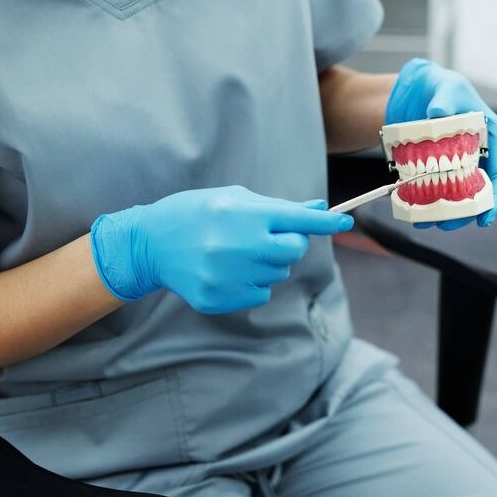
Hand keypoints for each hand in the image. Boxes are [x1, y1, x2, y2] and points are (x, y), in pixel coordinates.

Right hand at [90, 186, 352, 312]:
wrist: (151, 243)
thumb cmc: (197, 214)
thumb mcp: (234, 199)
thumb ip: (278, 208)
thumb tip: (317, 210)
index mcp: (245, 214)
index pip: (297, 220)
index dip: (325, 223)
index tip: (345, 222)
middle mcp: (240, 245)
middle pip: (292, 251)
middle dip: (288, 244)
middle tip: (266, 238)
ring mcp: (229, 274)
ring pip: (277, 275)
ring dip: (266, 265)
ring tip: (235, 253)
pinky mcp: (220, 297)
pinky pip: (259, 294)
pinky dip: (251, 284)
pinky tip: (226, 271)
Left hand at [385, 58, 496, 229]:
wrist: (412, 91)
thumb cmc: (438, 86)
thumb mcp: (445, 86)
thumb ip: (445, 98)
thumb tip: (439, 114)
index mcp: (493, 138)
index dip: (495, 199)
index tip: (483, 218)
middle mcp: (480, 155)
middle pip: (479, 193)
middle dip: (464, 213)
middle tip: (445, 224)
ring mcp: (459, 165)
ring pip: (458, 196)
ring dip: (444, 212)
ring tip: (424, 220)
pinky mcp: (439, 170)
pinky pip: (437, 190)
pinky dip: (427, 202)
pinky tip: (414, 208)